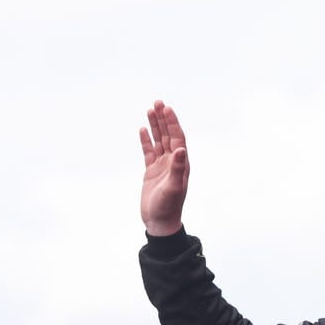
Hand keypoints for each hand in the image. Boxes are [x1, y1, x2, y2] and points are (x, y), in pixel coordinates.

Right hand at [139, 100, 189, 235]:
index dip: (173, 123)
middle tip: (158, 102)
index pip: (178, 138)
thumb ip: (178, 168)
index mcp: (181, 164)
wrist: (160, 222)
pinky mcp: (152, 172)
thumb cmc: (168, 207)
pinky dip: (146, 140)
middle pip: (169, 135)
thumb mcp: (173, 188)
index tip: (167, 108)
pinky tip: (143, 129)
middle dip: (164, 119)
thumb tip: (181, 150)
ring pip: (159, 141)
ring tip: (150, 110)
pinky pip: (149, 152)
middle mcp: (173, 162)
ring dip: (155, 126)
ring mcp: (162, 166)